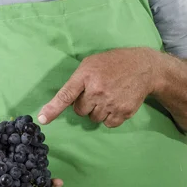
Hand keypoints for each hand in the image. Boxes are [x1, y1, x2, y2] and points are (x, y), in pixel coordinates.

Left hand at [38, 47, 158, 127]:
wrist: (144, 67)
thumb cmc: (113, 63)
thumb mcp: (91, 63)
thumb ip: (78, 80)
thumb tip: (66, 101)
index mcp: (86, 75)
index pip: (66, 95)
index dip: (53, 108)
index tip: (43, 119)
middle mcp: (97, 90)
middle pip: (79, 111)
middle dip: (85, 104)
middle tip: (96, 92)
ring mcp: (111, 102)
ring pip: (93, 118)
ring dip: (97, 111)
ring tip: (108, 96)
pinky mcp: (123, 112)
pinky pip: (108, 124)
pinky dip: (110, 117)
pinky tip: (116, 103)